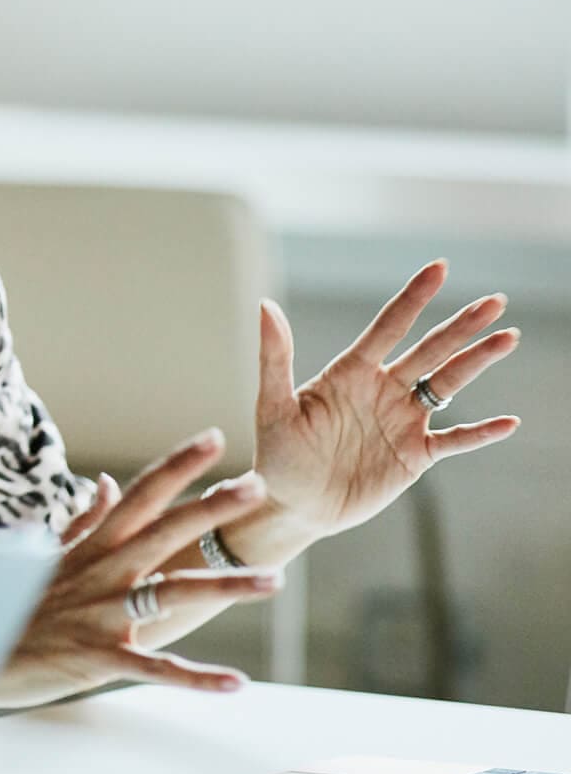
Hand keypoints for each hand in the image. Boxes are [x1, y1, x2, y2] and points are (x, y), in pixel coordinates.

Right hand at [0, 430, 280, 708]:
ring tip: (273, 581)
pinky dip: (196, 677)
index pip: (141, 494)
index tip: (214, 438)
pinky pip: (155, 667)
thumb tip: (108, 482)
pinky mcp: (99, 657)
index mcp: (94, 545)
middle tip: (255, 486)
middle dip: (212, 507)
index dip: (178, 465)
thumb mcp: (48, 552)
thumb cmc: (12, 601)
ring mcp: (102, 613)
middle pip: (165, 530)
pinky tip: (236, 681)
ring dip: (225, 588)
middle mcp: (102, 571)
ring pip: (171, 592)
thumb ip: (85, 519)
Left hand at [252, 261, 520, 541]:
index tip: (438, 268)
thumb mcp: (272, 404)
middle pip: (429, 350)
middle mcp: (382, 389)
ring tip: (507, 337)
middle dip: (461, 326)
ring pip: (447, 384)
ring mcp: (401, 421)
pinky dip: (480, 432)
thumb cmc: (276, 453)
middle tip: (495, 301)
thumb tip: (265, 305)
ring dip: (477, 362)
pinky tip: (509, 422)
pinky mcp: (413, 455)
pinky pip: (454, 440)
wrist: (292, 505)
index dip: (413, 298)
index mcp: (350, 371)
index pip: (388, 326)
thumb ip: (274, 356)